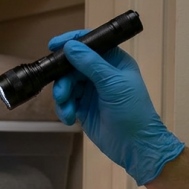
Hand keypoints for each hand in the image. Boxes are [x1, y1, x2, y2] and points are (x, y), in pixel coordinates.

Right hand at [49, 30, 184, 184]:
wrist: (134, 145)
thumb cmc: (132, 111)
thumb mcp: (113, 84)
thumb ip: (90, 63)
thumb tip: (70, 46)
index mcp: (114, 61)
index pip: (90, 44)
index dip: (72, 42)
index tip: (53, 46)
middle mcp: (101, 73)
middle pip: (72, 66)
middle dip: (64, 80)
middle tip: (62, 94)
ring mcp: (91, 90)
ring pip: (66, 84)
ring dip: (63, 97)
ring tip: (68, 111)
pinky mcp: (82, 107)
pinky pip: (66, 101)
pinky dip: (64, 109)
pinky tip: (70, 119)